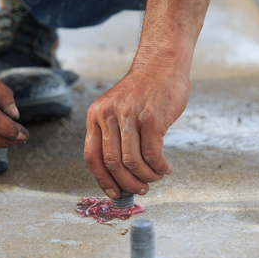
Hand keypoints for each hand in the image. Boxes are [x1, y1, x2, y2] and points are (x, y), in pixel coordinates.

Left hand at [84, 63, 189, 196]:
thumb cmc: (143, 91)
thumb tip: (120, 173)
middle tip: (141, 189)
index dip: (102, 180)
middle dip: (127, 183)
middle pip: (112, 163)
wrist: (162, 64)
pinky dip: (160, 167)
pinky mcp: (151, 118)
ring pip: (132, 162)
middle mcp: (108, 115)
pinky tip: (166, 168)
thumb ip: (114, 134)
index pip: (92, 156)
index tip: (114, 193)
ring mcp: (130, 116)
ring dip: (146, 177)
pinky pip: (152, 154)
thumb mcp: (116, 108)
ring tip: (156, 177)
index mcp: (96, 115)